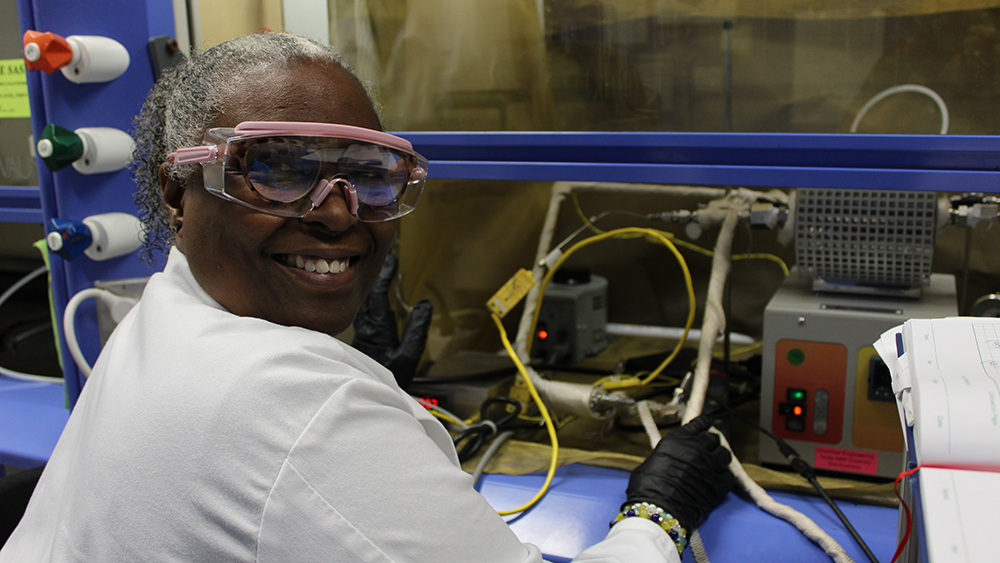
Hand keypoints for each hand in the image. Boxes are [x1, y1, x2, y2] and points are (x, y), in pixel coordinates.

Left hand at [352, 254, 432, 389]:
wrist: (369, 396)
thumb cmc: (390, 380)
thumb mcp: (408, 356)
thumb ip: (416, 330)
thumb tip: (425, 306)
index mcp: (377, 328)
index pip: (378, 295)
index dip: (385, 277)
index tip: (392, 261)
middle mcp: (365, 328)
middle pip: (367, 296)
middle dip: (377, 277)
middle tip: (388, 262)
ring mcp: (361, 333)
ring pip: (363, 305)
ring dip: (372, 289)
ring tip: (381, 276)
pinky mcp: (360, 339)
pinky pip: (363, 314)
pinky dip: (369, 303)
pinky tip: (373, 302)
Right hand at [624, 413, 735, 530]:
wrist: (659, 509)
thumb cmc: (647, 488)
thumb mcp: (651, 462)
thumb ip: (666, 455)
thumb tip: (669, 459)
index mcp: (678, 440)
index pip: (698, 424)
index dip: (705, 422)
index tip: (709, 420)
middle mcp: (696, 449)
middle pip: (713, 438)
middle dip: (711, 442)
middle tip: (709, 448)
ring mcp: (709, 466)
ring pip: (724, 454)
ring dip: (720, 457)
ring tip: (716, 463)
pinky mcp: (718, 485)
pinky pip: (729, 476)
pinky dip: (725, 477)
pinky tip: (719, 480)